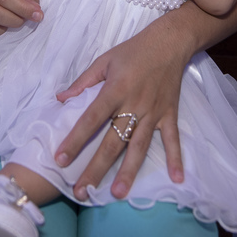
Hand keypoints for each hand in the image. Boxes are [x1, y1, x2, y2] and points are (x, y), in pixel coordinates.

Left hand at [53, 22, 190, 198]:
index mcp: (115, 90)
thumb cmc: (133, 51)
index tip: (60, 159)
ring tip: (118, 193)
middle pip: (113, 141)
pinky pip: (172, 139)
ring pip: (139, 146)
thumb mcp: (104, 61)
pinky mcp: (169, 114)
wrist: (169, 42)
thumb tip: (60, 99)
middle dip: (96, 168)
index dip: (75, 140)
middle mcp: (134, 104)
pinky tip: (176, 179)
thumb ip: (83, 82)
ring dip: (128, 171)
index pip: (91, 119)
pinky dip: (176, 158)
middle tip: (83, 192)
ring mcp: (153, 112)